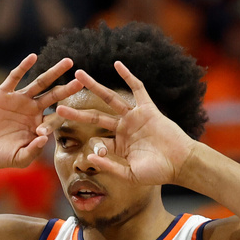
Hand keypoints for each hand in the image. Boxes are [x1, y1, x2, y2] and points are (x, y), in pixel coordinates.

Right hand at [0, 55, 82, 169]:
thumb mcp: (19, 158)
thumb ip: (32, 151)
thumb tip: (44, 139)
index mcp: (38, 126)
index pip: (56, 118)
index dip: (62, 116)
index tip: (73, 112)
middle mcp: (32, 110)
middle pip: (54, 96)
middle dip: (68, 88)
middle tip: (82, 79)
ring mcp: (19, 100)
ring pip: (39, 83)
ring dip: (54, 72)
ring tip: (68, 62)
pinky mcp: (3, 93)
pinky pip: (15, 77)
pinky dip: (23, 67)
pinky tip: (33, 57)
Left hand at [54, 61, 196, 185]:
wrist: (180, 163)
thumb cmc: (158, 172)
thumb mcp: (130, 175)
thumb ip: (110, 166)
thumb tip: (90, 158)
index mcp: (119, 145)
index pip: (97, 140)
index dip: (93, 147)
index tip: (95, 152)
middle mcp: (124, 129)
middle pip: (96, 117)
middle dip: (77, 112)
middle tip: (59, 106)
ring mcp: (135, 117)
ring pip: (110, 99)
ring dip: (94, 86)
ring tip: (78, 75)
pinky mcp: (148, 109)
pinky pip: (137, 89)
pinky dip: (128, 76)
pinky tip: (116, 64)